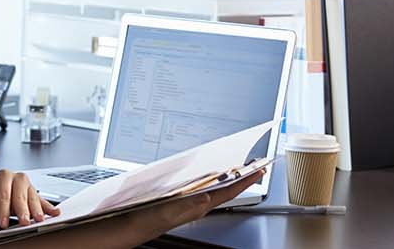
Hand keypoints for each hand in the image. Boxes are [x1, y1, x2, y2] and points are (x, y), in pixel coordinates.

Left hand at [0, 169, 61, 231]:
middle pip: (21, 195)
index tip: (3, 223)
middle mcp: (18, 179)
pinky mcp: (35, 196)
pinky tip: (54, 213)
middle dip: (22, 210)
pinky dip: (49, 208)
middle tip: (23, 222)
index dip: (3, 209)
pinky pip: (43, 202)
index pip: (4, 194)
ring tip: (39, 220)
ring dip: (37, 210)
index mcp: (4, 176)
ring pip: (33, 198)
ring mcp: (28, 187)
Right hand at [132, 168, 265, 233]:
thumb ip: (187, 204)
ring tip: (241, 169)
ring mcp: (192, 203)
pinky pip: (205, 189)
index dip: (245, 181)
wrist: (133, 227)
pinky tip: (213, 176)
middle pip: (227, 190)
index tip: (259, 170)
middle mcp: (199, 205)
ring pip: (217, 189)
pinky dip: (213, 180)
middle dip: (243, 178)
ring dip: (230, 178)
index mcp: (199, 206)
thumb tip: (206, 196)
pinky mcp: (183, 201)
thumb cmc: (149, 220)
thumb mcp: (168, 210)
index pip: (228, 192)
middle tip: (256, 166)